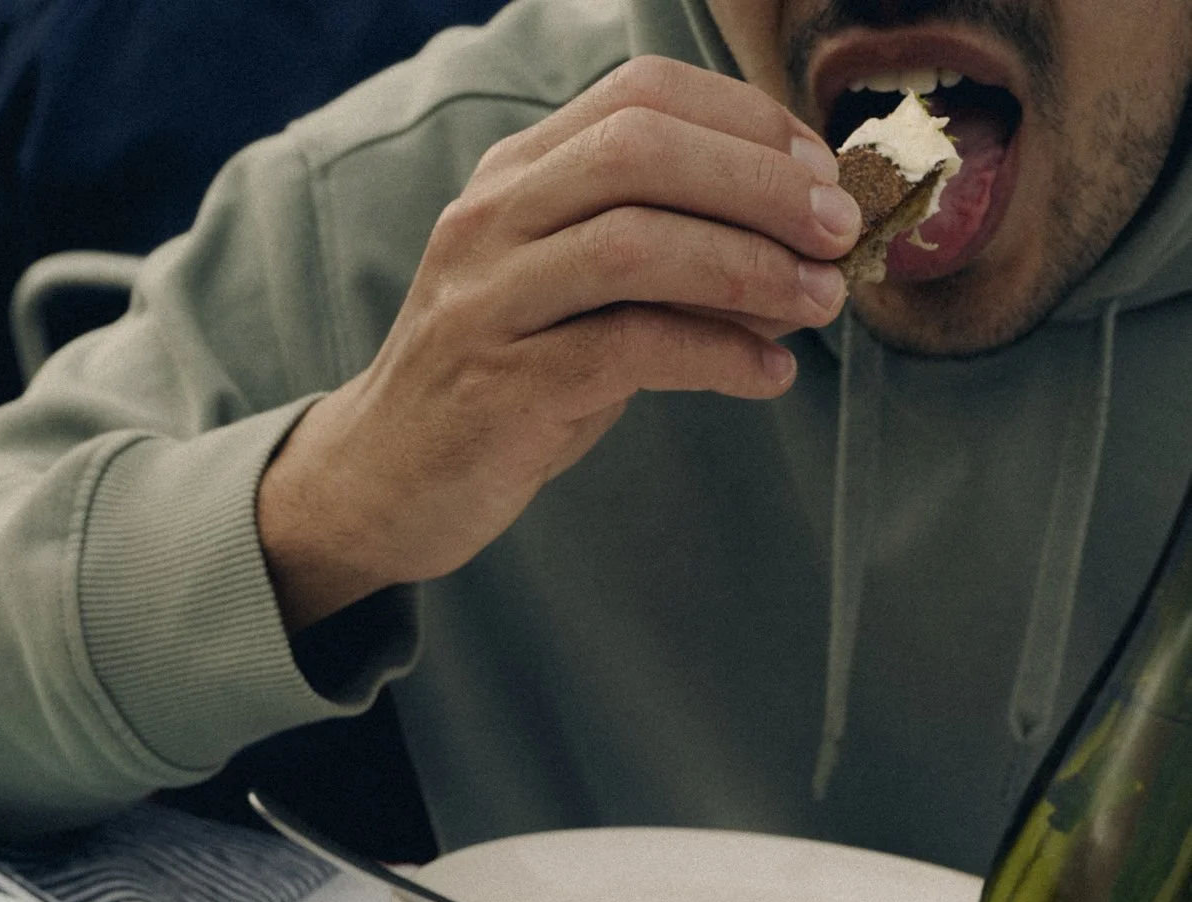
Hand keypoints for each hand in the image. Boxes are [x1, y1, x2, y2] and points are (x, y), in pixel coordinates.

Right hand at [257, 55, 859, 632]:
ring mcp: (487, 300)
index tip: (821, 174)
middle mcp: (491, 219)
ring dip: (751, 267)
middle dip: (762, 185)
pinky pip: (628, 349)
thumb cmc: (500, 386)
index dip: (746, 121)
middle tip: (840, 232)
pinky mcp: (499, 386)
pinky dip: (717, 356)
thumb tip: (800, 249)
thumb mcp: (575, 301)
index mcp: (513, 176)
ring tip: (820, 304)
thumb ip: (665, 264)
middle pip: (643, 151)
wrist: (382, 484)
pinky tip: (768, 376)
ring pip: (636, 243)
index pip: (640, 96)